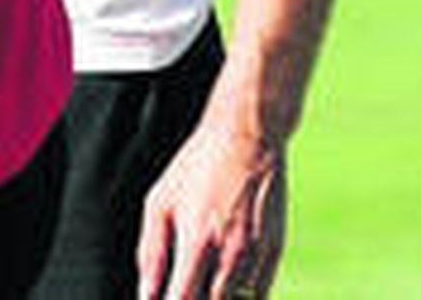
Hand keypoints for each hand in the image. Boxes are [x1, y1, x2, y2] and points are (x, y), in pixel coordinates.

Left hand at [136, 122, 286, 298]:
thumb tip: (145, 295)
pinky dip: (241, 299)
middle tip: (182, 289)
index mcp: (196, 241)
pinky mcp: (275, 254)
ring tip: (201, 285)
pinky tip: (223, 286)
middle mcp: (229, 255)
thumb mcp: (160, 200)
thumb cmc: (196, 167)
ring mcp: (256, 257)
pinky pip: (259, 296)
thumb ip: (151, 252)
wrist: (247, 138)